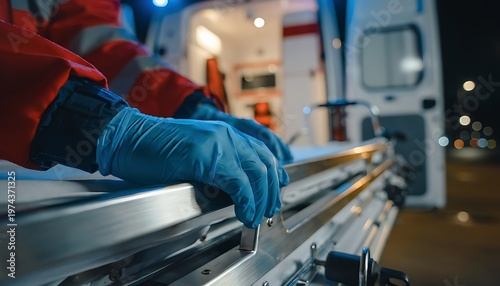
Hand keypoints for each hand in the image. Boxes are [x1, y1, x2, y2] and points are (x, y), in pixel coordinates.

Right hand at [97, 108, 288, 227]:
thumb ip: (216, 167)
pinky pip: (238, 182)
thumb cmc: (153, 148)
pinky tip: (244, 212)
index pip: (261, 153)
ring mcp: (218, 142)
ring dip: (261, 199)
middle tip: (267, 211)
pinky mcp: (207, 155)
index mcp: (224, 133)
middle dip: (270, 192)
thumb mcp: (194, 154)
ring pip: (256, 173)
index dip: (273, 175)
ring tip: (256, 216)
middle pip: (264, 164)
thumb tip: (234, 191)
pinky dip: (246, 201)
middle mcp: (226, 134)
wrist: (127, 137)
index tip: (273, 192)